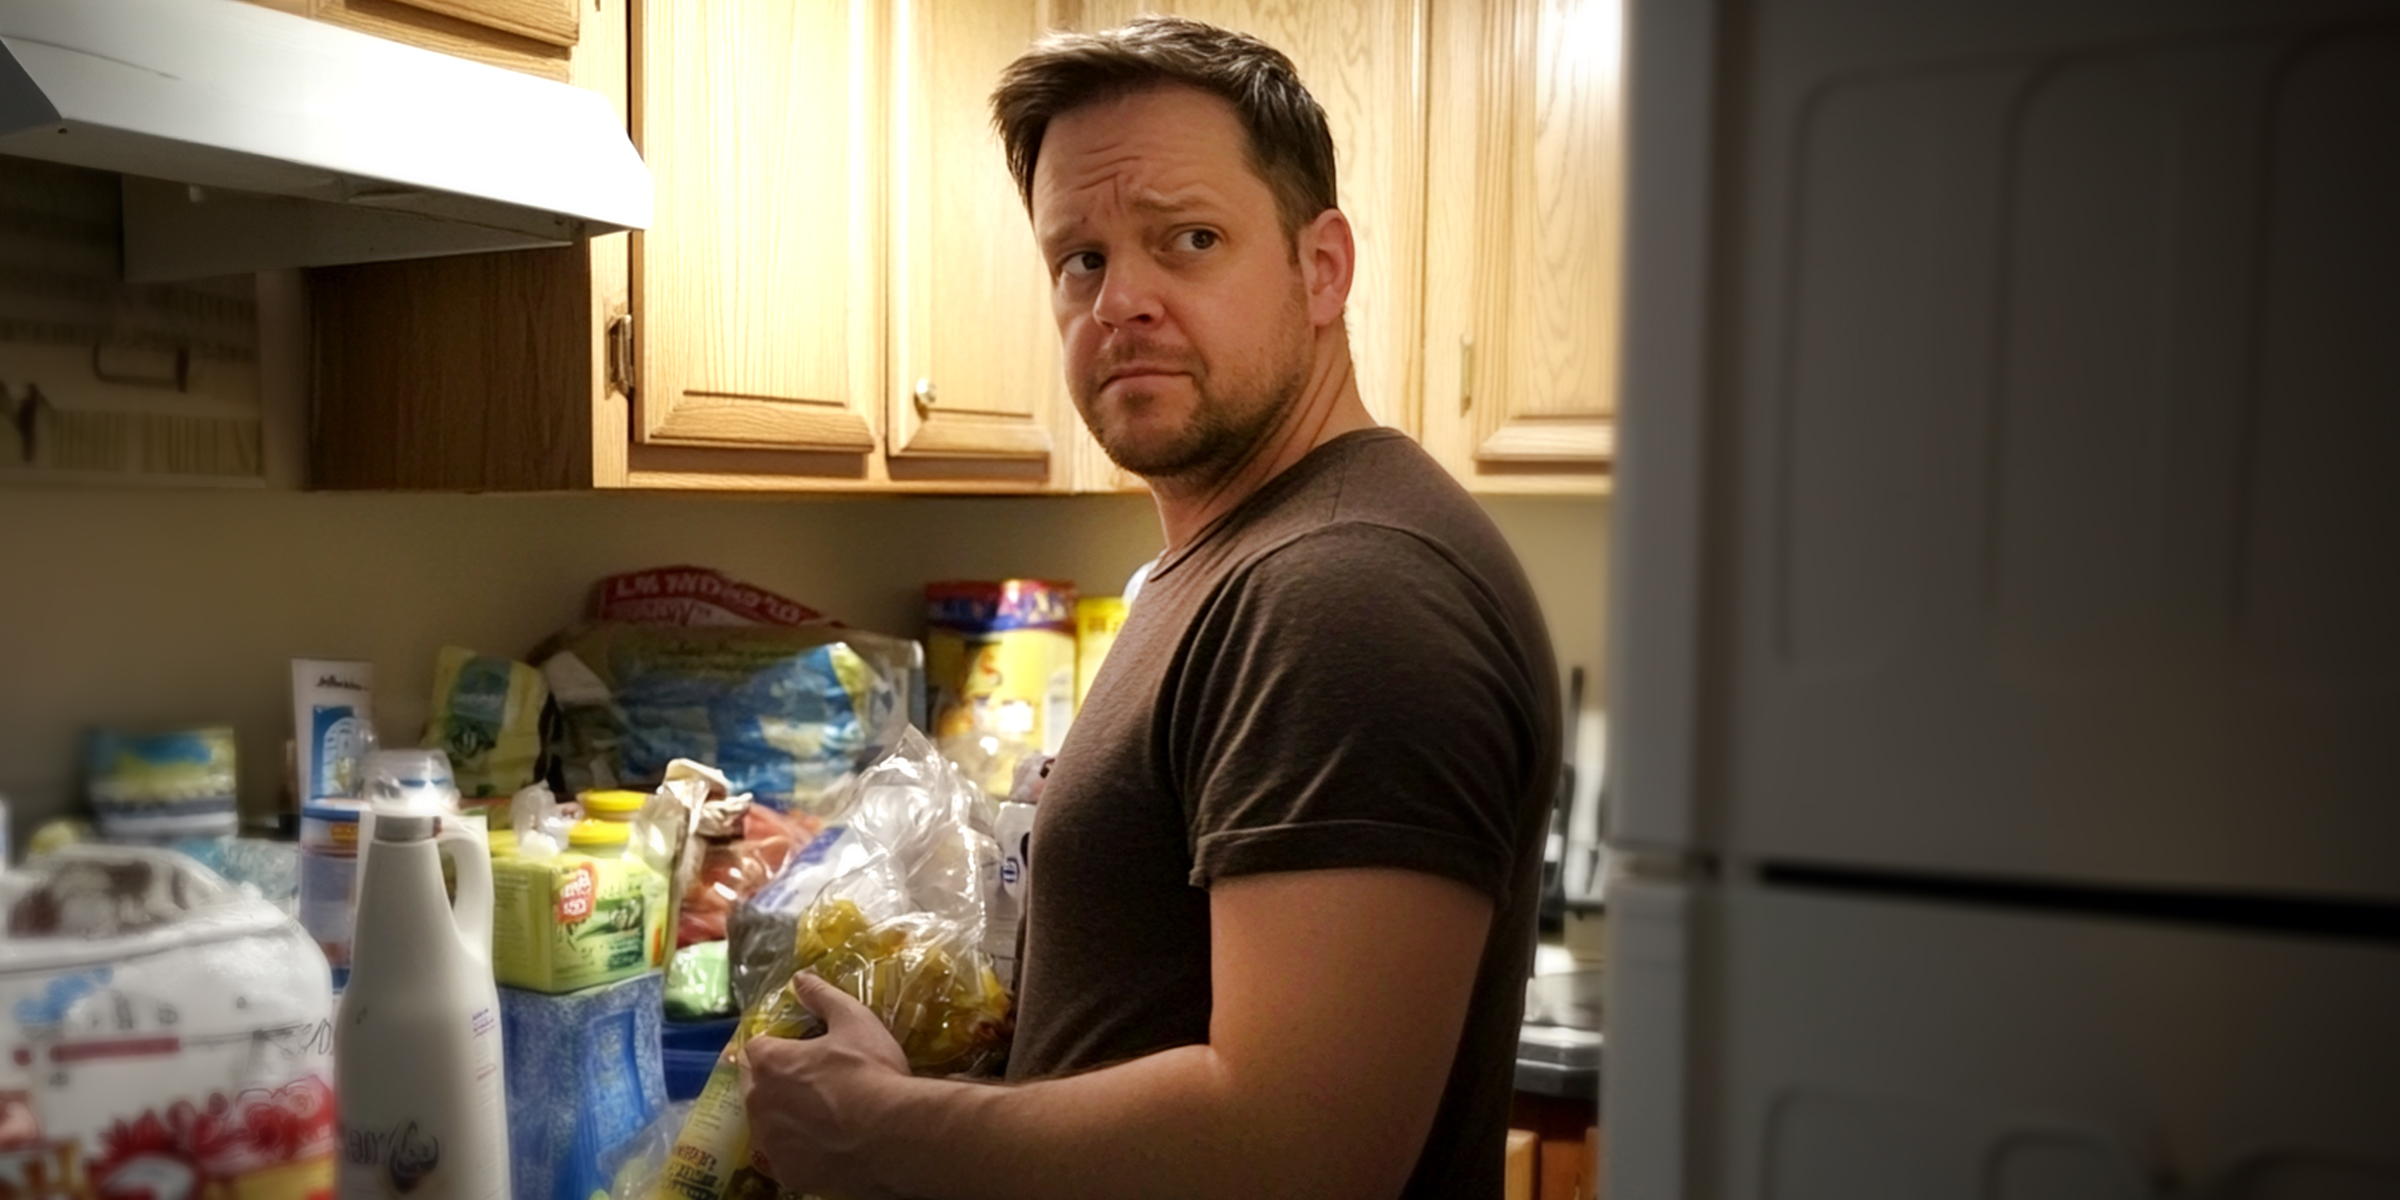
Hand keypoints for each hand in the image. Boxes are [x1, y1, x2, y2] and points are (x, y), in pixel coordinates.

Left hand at [740, 972, 913, 1199]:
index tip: (799, 1051)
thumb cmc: (870, 1072)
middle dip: (774, 1082)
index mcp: (770, 1062)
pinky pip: (784, 1157)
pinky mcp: (786, 1173)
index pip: (756, 1046)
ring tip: (820, 1117)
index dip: (777, 1046)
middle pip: (754, 1086)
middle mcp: (759, 1102)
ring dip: (783, 1117)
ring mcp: (770, 1142)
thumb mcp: (854, 1022)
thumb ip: (823, 998)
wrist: (890, 1135)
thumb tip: (801, 977)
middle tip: (811, 1084)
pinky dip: (798, 1150)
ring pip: (766, 1124)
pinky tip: (824, 1146)